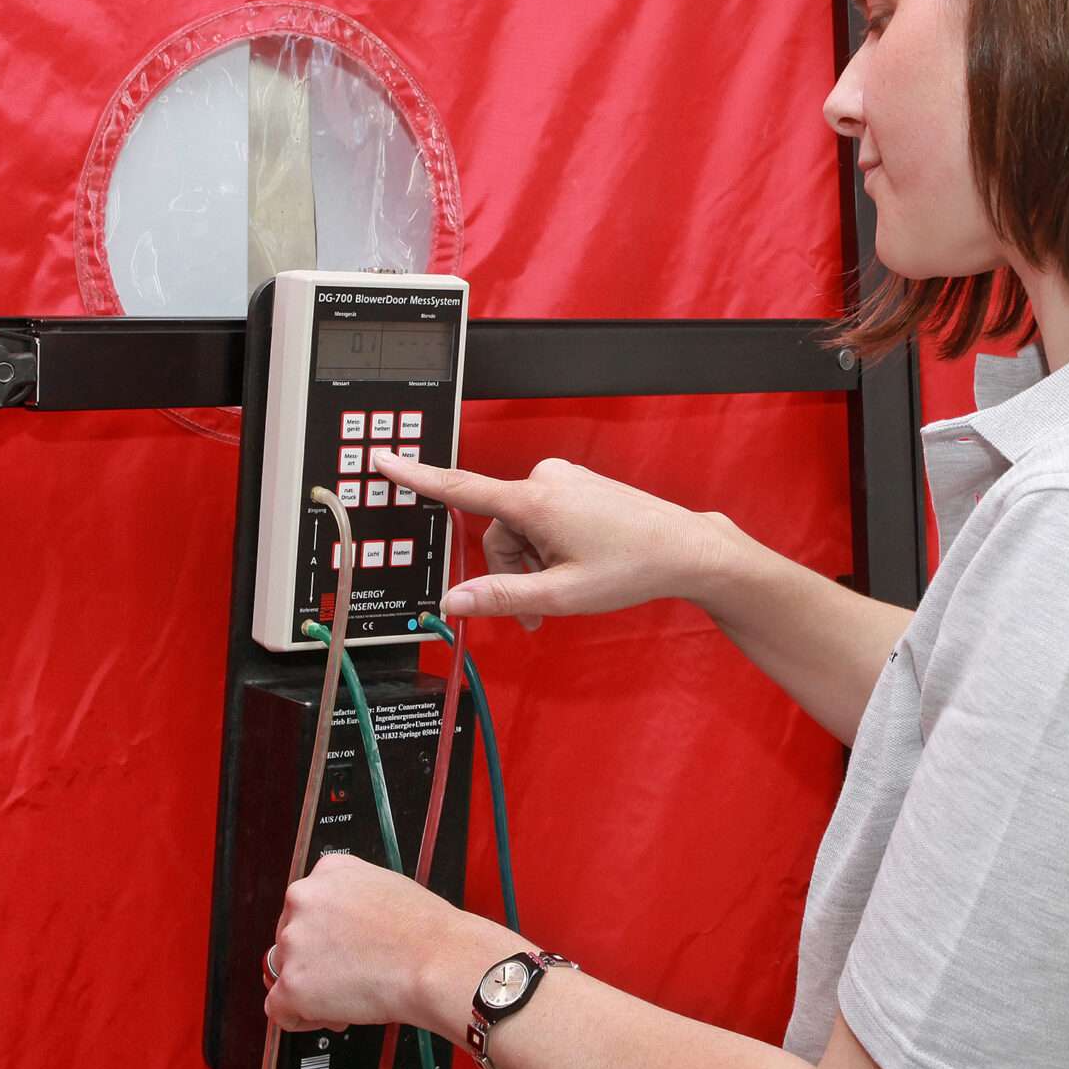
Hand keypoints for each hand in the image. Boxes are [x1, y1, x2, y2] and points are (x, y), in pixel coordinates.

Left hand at [267, 852, 523, 1035]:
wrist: (438, 961)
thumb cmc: (427, 933)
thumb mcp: (386, 890)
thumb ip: (352, 903)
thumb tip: (341, 930)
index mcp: (328, 871)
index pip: (306, 906)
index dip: (325, 935)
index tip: (341, 950)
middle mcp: (303, 899)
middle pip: (291, 938)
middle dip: (315, 962)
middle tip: (349, 977)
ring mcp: (294, 941)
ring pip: (284, 973)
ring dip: (310, 989)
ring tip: (348, 997)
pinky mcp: (292, 983)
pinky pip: (279, 1010)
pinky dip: (302, 1019)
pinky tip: (334, 1016)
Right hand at [371, 449, 737, 630]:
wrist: (684, 548)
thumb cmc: (633, 566)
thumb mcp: (561, 595)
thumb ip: (502, 598)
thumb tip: (454, 602)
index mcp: (535, 501)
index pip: (460, 487)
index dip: (416, 476)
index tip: (383, 459)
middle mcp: (546, 481)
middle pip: (497, 529)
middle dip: (510, 569)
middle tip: (535, 609)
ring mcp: (563, 480)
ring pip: (519, 528)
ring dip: (530, 562)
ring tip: (564, 589)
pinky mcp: (576, 485)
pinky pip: (541, 517)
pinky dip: (547, 546)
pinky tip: (576, 565)